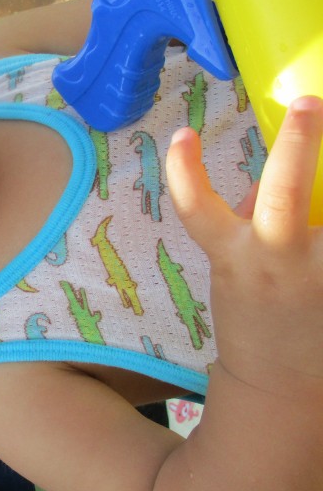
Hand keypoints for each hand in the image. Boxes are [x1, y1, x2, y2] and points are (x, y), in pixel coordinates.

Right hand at [166, 96, 322, 390]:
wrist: (284, 387)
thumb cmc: (257, 323)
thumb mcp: (237, 273)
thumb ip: (249, 225)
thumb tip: (260, 186)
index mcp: (236, 259)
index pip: (198, 210)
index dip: (184, 172)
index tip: (181, 134)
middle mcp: (275, 264)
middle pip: (282, 196)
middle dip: (298, 145)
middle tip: (308, 103)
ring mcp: (319, 276)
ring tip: (318, 189)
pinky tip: (321, 245)